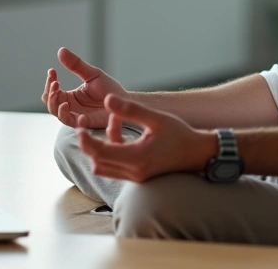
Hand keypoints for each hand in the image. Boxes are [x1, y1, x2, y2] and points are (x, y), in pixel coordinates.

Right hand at [42, 48, 128, 128]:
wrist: (124, 100)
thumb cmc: (109, 89)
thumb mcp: (91, 74)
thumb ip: (76, 65)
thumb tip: (61, 50)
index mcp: (70, 96)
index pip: (52, 91)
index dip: (49, 82)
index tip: (52, 71)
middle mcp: (71, 107)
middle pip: (51, 103)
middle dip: (50, 93)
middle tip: (56, 83)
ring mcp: (77, 116)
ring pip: (58, 114)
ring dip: (55, 104)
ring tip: (60, 94)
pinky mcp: (85, 123)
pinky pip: (73, 123)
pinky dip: (69, 116)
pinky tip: (69, 107)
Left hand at [76, 95, 214, 182]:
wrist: (198, 154)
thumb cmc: (180, 134)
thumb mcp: (156, 118)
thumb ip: (131, 109)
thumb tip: (107, 99)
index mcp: (137, 157)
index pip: (99, 153)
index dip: (85, 140)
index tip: (80, 126)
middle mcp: (134, 171)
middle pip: (97, 162)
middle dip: (89, 144)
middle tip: (87, 126)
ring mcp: (136, 177)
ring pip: (104, 167)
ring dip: (100, 148)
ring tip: (114, 124)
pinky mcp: (138, 177)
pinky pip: (115, 167)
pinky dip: (111, 151)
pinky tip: (121, 132)